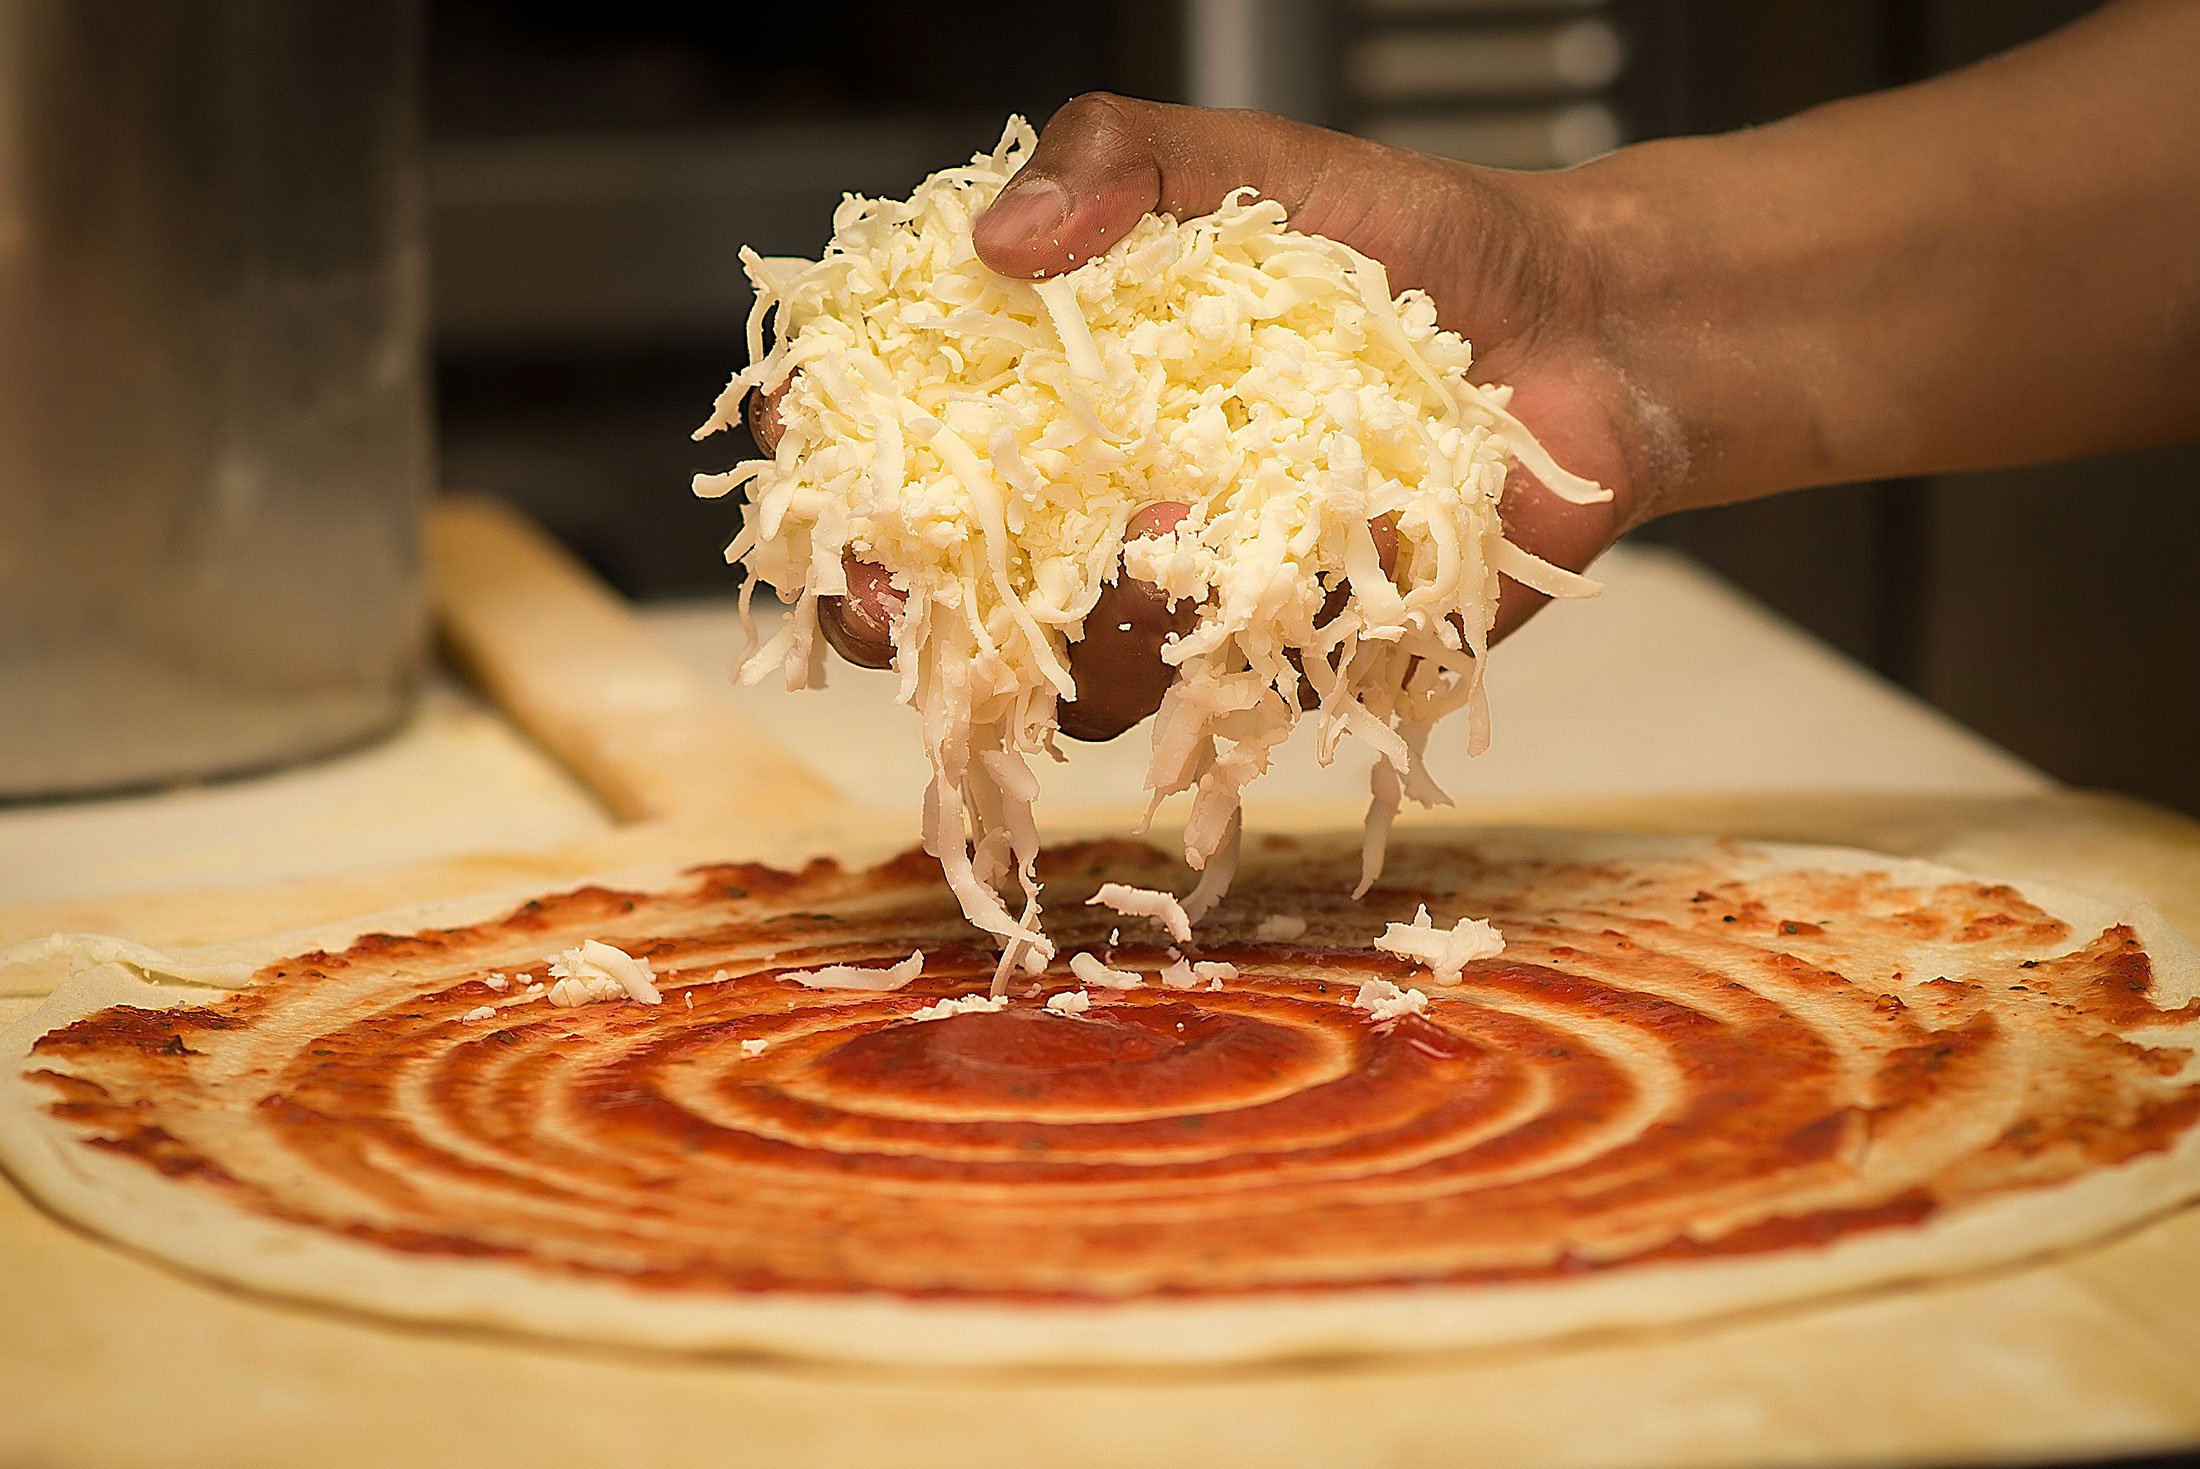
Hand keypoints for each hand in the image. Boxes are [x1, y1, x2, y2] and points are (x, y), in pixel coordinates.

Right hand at [763, 95, 1669, 737]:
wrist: (1585, 320)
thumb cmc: (1402, 239)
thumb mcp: (1241, 158)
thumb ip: (1113, 162)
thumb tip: (993, 241)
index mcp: (1070, 399)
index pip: (915, 449)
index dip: (838, 458)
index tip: (798, 445)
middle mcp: (1113, 510)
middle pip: (967, 598)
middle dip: (901, 613)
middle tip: (887, 595)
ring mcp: (1203, 593)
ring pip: (1089, 674)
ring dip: (1077, 638)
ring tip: (1142, 538)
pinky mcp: (1301, 653)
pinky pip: (1229, 694)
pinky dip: (1218, 651)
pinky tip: (1240, 573)